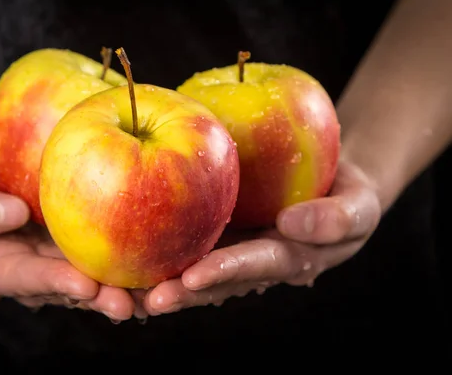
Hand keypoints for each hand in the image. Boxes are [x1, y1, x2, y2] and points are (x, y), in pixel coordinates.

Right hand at [0, 152, 135, 321]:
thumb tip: (14, 216)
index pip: (23, 277)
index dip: (54, 282)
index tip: (84, 284)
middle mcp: (29, 274)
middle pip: (64, 288)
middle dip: (97, 298)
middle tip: (128, 304)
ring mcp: (54, 261)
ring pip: (89, 280)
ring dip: (119, 289)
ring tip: (152, 295)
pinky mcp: (77, 244)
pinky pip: (100, 255)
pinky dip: (126, 262)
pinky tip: (155, 264)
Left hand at [141, 160, 381, 314]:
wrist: (330, 180)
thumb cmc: (347, 197)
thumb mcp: (358, 208)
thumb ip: (334, 220)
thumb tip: (291, 223)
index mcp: (282, 260)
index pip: (251, 267)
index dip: (224, 274)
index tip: (194, 278)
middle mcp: (248, 260)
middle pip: (210, 279)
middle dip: (177, 291)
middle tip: (144, 299)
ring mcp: (228, 244)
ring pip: (188, 265)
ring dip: (155, 278)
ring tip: (120, 288)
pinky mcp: (211, 223)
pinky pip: (182, 234)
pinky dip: (152, 243)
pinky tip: (121, 242)